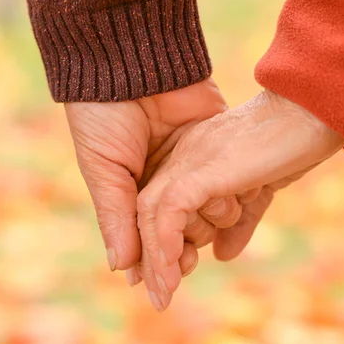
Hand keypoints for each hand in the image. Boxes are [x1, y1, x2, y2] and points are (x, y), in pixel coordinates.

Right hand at [65, 79, 239, 298]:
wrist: (133, 58)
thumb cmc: (104, 115)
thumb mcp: (102, 168)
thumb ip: (115, 217)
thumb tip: (123, 269)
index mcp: (133, 188)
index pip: (150, 235)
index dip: (157, 260)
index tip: (166, 286)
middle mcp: (166, 178)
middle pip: (184, 227)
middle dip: (186, 247)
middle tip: (190, 261)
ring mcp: (194, 161)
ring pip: (212, 207)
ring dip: (213, 224)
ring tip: (210, 232)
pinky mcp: (218, 140)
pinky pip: (232, 175)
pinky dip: (238, 194)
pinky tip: (241, 212)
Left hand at [137, 90, 343, 308]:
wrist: (311, 114)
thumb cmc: (291, 146)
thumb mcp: (258, 193)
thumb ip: (239, 222)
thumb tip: (223, 254)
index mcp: (195, 161)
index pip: (163, 207)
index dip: (160, 244)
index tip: (166, 279)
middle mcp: (185, 158)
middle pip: (149, 212)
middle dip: (153, 257)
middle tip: (161, 296)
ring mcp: (191, 161)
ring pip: (152, 213)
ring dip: (156, 259)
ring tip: (165, 294)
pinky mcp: (204, 169)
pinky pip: (170, 210)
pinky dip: (166, 242)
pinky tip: (174, 271)